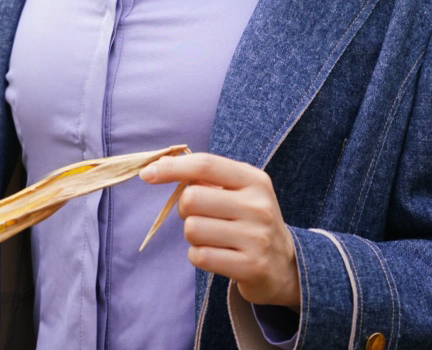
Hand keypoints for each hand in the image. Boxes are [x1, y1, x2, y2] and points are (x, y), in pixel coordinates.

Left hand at [140, 152, 300, 309]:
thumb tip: (158, 166)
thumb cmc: (249, 221)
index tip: (147, 174)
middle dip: (184, 209)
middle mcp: (258, 206)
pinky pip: (199, 256)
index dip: (171, 167)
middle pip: (192, 199)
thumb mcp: (238, 191)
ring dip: (192, 235)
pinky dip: (198, 256)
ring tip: (211, 237)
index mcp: (254, 180)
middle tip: (200, 216)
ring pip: (192, 229)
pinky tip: (215, 255)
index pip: (205, 165)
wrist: (285, 266)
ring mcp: (257, 237)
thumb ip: (205, 178)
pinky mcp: (251, 266)